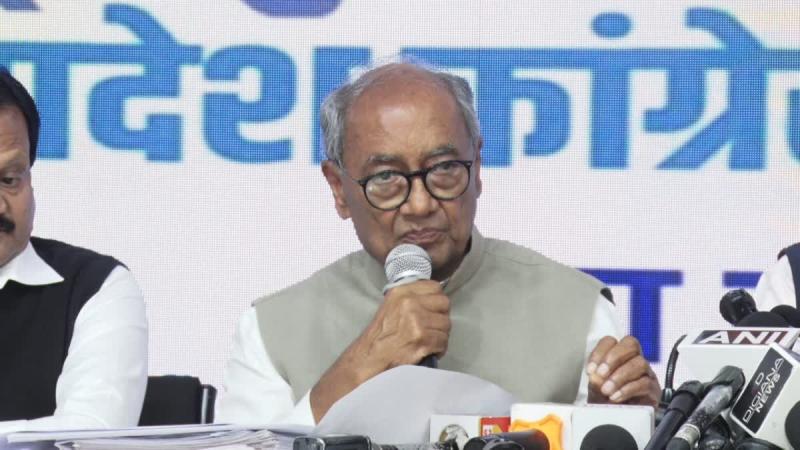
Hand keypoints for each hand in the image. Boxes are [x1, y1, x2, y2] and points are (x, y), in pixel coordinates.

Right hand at [310, 280, 449, 420]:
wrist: (370, 358)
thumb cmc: (380, 335)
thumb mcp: (391, 306)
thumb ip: (411, 298)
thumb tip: (433, 298)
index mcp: (402, 292)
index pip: (435, 287)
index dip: (436, 301)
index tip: (433, 310)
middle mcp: (410, 303)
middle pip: (444, 304)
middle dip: (441, 317)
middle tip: (432, 327)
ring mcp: (417, 321)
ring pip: (446, 324)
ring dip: (440, 335)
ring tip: (428, 341)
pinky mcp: (422, 339)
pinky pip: (443, 341)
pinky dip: (438, 349)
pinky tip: (427, 350)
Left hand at [586, 336, 660, 406]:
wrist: (617, 422)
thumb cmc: (606, 400)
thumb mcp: (596, 388)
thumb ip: (595, 379)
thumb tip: (597, 375)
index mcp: (618, 356)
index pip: (611, 341)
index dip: (599, 352)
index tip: (590, 370)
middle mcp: (634, 360)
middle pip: (631, 343)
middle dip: (613, 358)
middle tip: (600, 374)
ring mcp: (646, 373)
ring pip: (639, 363)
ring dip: (619, 377)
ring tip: (607, 390)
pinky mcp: (654, 390)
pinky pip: (645, 383)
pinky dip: (627, 390)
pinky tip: (616, 397)